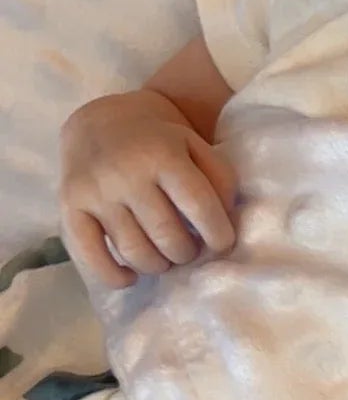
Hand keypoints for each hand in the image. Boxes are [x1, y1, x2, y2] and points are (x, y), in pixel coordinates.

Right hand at [60, 90, 236, 290]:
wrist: (102, 122)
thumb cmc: (159, 142)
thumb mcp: (196, 146)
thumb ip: (220, 179)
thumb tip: (225, 223)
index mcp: (162, 154)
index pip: (199, 206)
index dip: (218, 234)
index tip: (222, 244)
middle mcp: (126, 173)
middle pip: (167, 236)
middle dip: (187, 252)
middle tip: (188, 249)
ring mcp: (96, 192)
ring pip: (135, 252)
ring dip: (158, 265)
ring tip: (165, 257)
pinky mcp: (70, 207)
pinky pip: (90, 255)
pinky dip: (113, 276)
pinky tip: (130, 277)